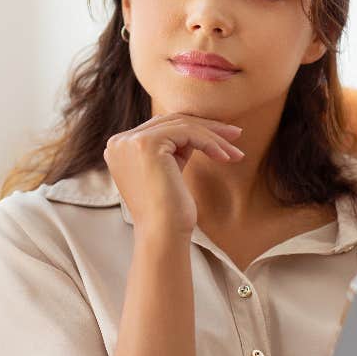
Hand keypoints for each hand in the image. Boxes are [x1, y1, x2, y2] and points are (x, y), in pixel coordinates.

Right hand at [103, 113, 244, 237]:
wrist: (162, 233)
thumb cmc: (170, 210)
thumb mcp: (169, 170)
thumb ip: (175, 147)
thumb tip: (200, 128)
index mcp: (120, 147)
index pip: (162, 127)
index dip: (194, 129)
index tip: (222, 137)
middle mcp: (120, 142)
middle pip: (172, 122)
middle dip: (207, 128)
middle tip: (236, 135)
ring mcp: (130, 141)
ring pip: (182, 126)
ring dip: (214, 137)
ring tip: (236, 151)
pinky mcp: (146, 144)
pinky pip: (187, 133)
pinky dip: (210, 143)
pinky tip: (226, 157)